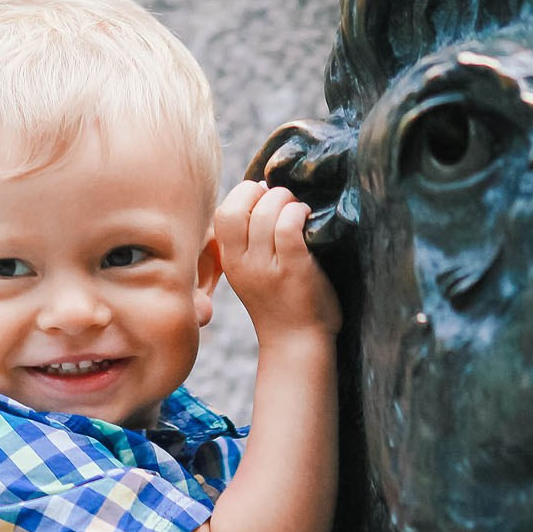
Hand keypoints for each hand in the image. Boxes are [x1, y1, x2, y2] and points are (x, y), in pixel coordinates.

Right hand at [215, 181, 340, 340]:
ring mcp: (265, 267)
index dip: (246, 195)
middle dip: (265, 192)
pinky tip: (309, 219)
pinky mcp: (292, 269)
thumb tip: (261, 188)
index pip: (223, 211)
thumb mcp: (250, 272)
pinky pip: (288, 226)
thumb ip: (248, 240)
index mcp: (229, 260)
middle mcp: (241, 262)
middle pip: (238, 205)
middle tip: (285, 202)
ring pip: (266, 211)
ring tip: (300, 211)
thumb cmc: (280, 302)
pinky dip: (299, 213)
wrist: (296, 343)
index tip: (266, 201)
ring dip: (287, 200)